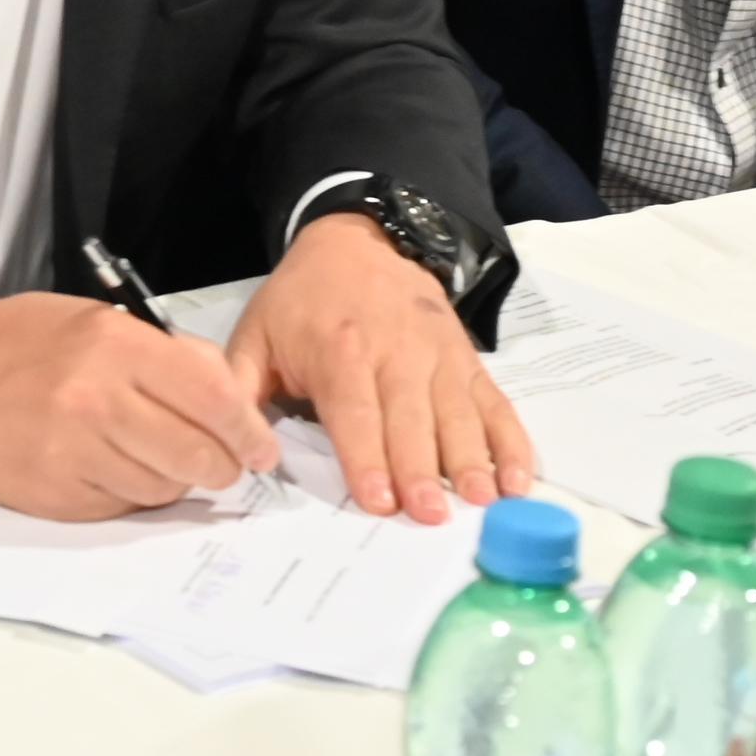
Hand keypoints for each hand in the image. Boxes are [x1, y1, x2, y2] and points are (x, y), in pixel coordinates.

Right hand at [0, 289, 277, 520]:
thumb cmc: (22, 345)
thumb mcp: (97, 323)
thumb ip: (164, 355)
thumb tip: (229, 397)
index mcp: (115, 347)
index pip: (214, 397)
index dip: (249, 429)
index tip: (259, 445)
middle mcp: (97, 400)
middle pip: (200, 454)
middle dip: (223, 465)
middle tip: (225, 462)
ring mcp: (75, 451)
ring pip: (168, 488)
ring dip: (177, 481)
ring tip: (156, 457)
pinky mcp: (58, 492)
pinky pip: (126, 505)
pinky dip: (134, 493)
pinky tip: (114, 467)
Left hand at [229, 213, 528, 522]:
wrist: (358, 241)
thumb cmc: (302, 300)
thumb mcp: (256, 333)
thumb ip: (242, 390)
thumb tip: (240, 450)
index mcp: (339, 349)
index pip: (355, 411)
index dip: (367, 457)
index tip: (379, 499)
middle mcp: (396, 352)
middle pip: (410, 418)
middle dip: (420, 469)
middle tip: (429, 514)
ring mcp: (439, 356)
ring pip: (457, 414)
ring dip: (470, 459)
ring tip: (479, 501)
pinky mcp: (468, 361)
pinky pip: (495, 404)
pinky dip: (510, 443)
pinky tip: (516, 480)